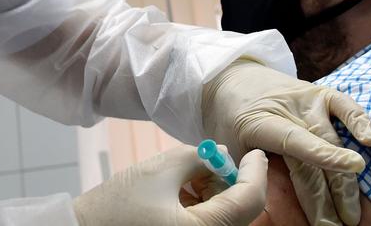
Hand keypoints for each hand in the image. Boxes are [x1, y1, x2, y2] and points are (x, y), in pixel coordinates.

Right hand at [73, 146, 267, 225]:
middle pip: (240, 210)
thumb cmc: (113, 208)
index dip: (255, 172)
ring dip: (214, 192)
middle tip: (210, 161)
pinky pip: (208, 223)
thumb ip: (199, 156)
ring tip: (184, 177)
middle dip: (229, 181)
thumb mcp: (160, 171)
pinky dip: (202, 205)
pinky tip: (179, 192)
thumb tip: (222, 155)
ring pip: (225, 217)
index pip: (248, 200)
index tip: (256, 152)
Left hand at [202, 59, 370, 224]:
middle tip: (339, 224)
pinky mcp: (320, 92)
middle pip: (317, 149)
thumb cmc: (229, 121)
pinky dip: (359, 121)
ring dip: (344, 177)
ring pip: (333, 137)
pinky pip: (344, 105)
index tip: (350, 168)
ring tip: (352, 209)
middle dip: (329, 192)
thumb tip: (266, 204)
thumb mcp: (228, 147)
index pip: (295, 139)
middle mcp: (288, 107)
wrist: (233, 79)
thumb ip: (251, 171)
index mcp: (260, 121)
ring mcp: (306, 98)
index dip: (322, 154)